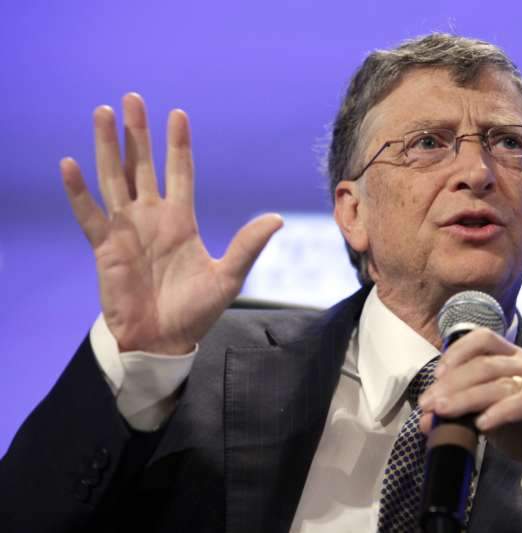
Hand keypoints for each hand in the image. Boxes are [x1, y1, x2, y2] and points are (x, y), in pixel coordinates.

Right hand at [61, 93, 282, 353]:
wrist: (164, 340)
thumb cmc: (196, 311)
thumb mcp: (228, 277)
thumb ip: (248, 246)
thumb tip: (277, 219)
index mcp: (181, 221)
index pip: (180, 172)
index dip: (177, 144)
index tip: (178, 113)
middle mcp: (152, 218)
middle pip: (142, 165)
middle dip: (137, 133)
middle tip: (132, 98)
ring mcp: (126, 230)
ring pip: (114, 179)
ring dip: (106, 147)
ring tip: (102, 114)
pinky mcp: (105, 248)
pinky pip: (88, 215)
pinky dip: (78, 192)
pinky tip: (70, 164)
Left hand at [418, 328, 521, 494]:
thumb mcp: (483, 418)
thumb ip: (458, 412)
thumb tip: (426, 418)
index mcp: (512, 357)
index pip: (483, 339)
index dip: (457, 353)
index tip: (436, 376)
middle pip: (486, 365)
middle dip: (453, 384)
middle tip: (430, 404)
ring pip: (501, 384)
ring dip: (468, 399)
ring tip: (445, 413)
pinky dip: (501, 412)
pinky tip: (482, 424)